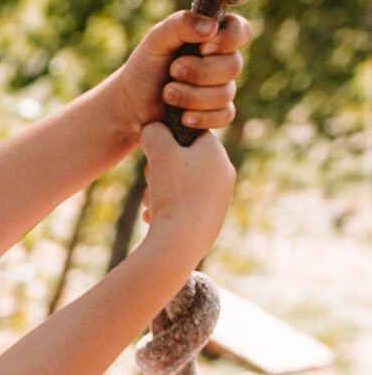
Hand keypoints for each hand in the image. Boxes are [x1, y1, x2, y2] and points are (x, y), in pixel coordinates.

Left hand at [111, 8, 252, 143]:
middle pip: (234, 66)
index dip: (228, 40)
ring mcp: (220, 88)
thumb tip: (212, 27)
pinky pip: (224, 115)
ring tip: (167, 93)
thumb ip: (181, 24)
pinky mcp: (214, 113)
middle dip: (201, 71)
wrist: (131, 105)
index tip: (204, 48)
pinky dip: (203, 117)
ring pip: (226, 93)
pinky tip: (183, 118)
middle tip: (173, 71)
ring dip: (193, 95)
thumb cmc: (145, 67)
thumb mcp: (157, 39)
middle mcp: (221, 61)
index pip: (240, 31)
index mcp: (213, 37)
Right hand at [138, 120, 234, 249]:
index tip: (154, 157)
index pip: (189, 134)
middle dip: (160, 172)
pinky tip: (154, 219)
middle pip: (184, 162)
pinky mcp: (211, 220)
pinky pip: (185, 207)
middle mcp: (223, 174)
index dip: (165, 144)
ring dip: (160, 192)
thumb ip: (154, 132)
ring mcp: (219, 199)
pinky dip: (167, 210)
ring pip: (182, 186)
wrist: (180, 243)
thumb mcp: (159, 152)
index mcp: (216, 153)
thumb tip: (153, 131)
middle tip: (152, 182)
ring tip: (152, 205)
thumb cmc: (172, 193)